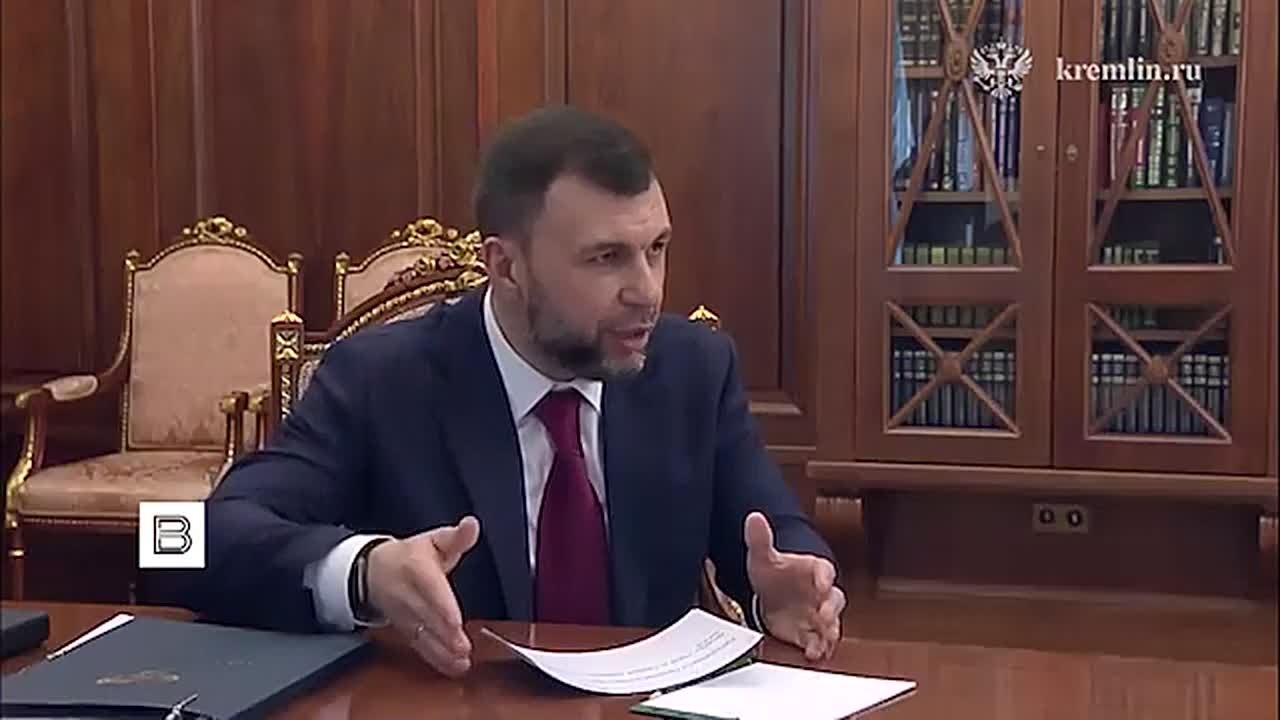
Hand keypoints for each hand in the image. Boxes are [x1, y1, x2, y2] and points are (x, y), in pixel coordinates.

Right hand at [366, 516, 480, 677]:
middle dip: (445, 634)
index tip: (455, 619)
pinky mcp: (404, 630)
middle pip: (427, 617)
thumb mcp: (433, 540)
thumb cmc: (410, 556)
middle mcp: (407, 594)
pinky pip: (419, 646)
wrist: (373, 571)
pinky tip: (453, 667)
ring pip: (422, 636)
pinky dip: (436, 659)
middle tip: (463, 648)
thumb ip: (456, 537)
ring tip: (461, 661)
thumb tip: (471, 525)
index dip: (442, 605)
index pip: (430, 588)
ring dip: (441, 651)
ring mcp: (404, 615)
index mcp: (415, 568)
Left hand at [744, 511, 844, 661]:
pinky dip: (818, 648)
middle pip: (835, 599)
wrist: (769, 595)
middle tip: (824, 616)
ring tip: (823, 640)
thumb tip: (754, 517)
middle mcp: (821, 593)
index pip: (824, 569)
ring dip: (828, 632)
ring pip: (832, 623)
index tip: (821, 582)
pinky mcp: (811, 632)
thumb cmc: (773, 573)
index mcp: (814, 569)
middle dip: (831, 608)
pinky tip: (813, 653)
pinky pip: (819, 641)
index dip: (824, 576)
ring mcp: (818, 614)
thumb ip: (760, 539)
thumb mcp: (762, 556)